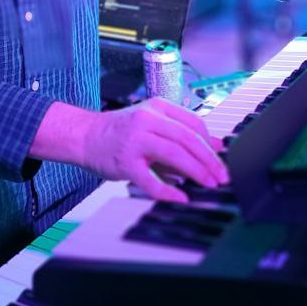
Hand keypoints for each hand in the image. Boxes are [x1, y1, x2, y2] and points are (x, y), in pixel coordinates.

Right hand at [30, 97, 227, 203]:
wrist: (84, 136)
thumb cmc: (121, 132)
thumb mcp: (153, 125)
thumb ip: (181, 134)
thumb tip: (216, 146)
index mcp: (157, 107)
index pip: (193, 122)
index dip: (211, 142)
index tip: (222, 159)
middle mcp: (147, 120)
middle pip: (187, 138)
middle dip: (209, 159)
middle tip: (222, 176)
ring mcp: (135, 140)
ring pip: (174, 153)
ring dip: (196, 171)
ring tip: (209, 184)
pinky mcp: (125, 162)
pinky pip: (150, 179)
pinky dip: (168, 190)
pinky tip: (180, 197)